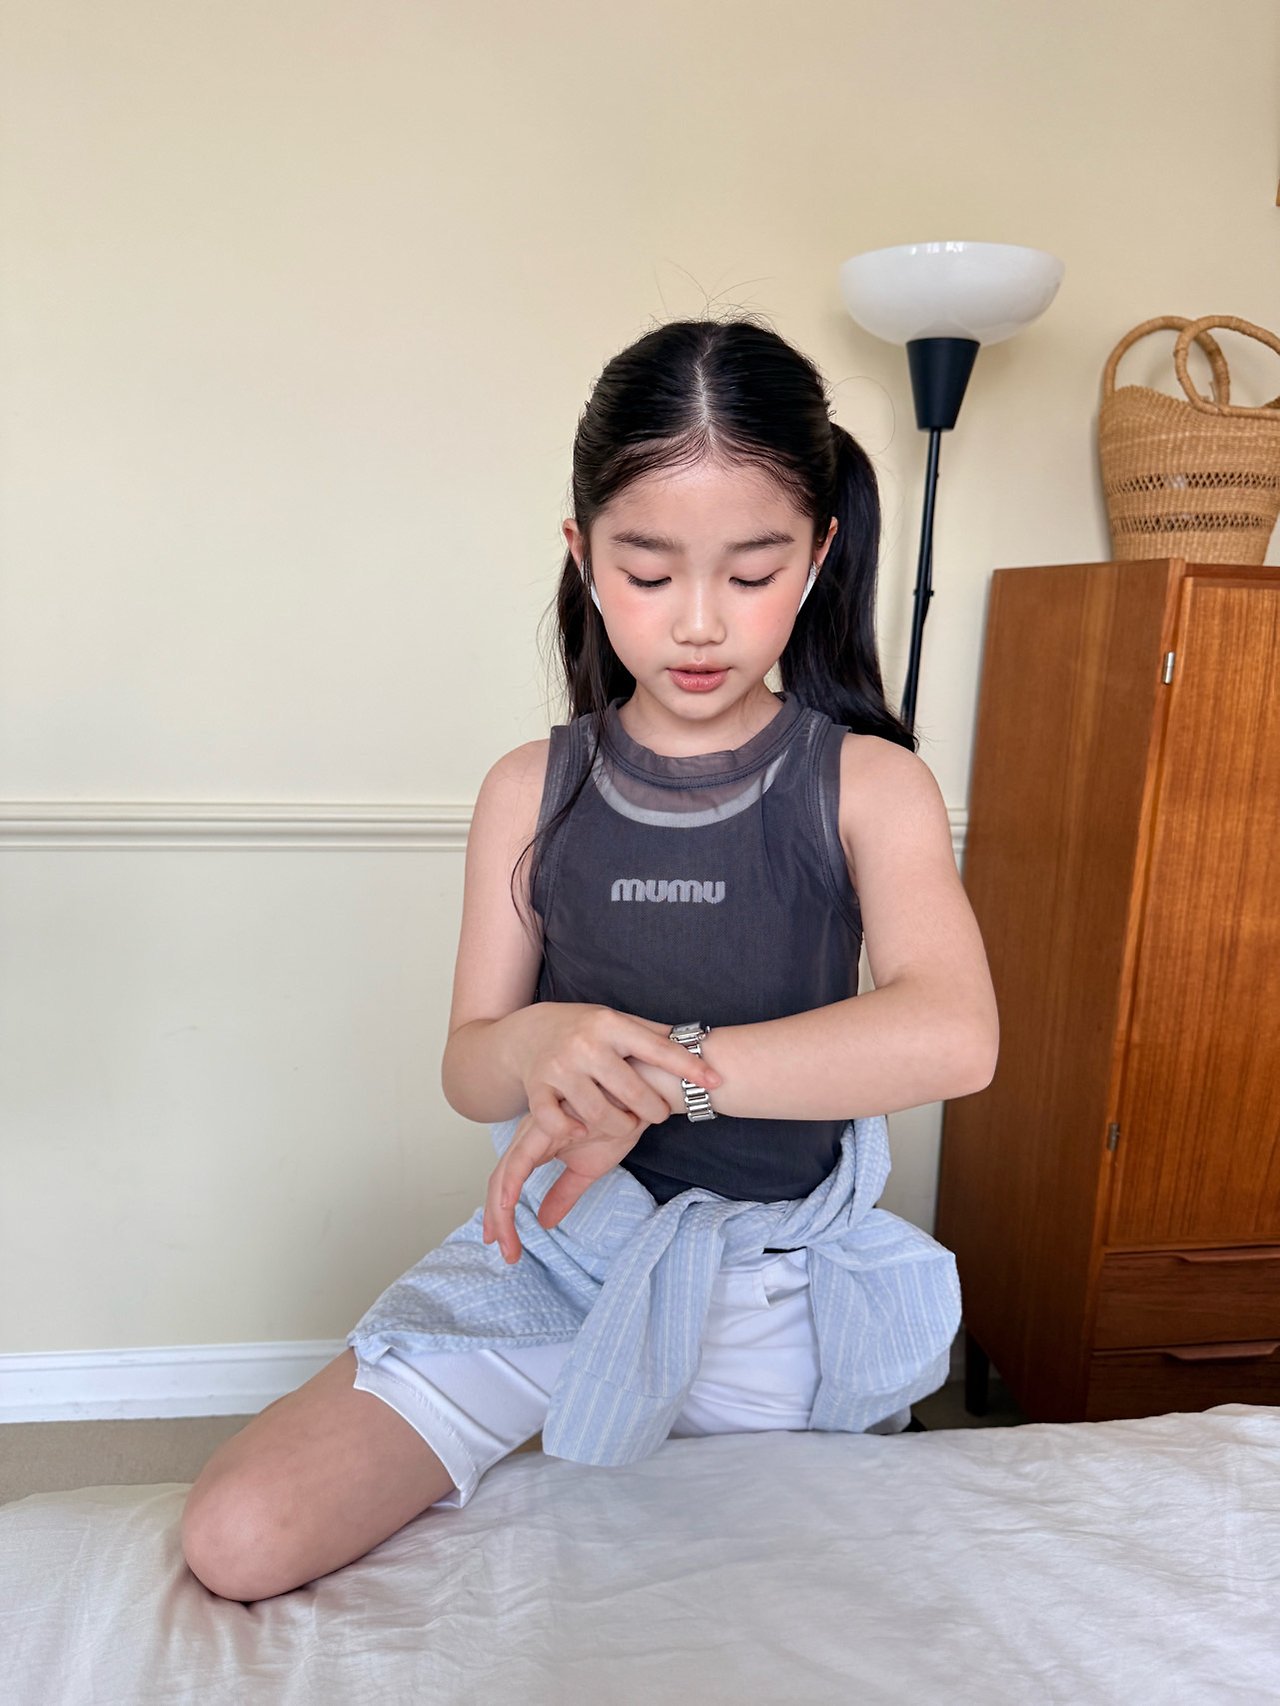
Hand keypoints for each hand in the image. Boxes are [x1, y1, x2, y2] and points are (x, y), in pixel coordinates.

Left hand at [481, 1054, 711, 1263]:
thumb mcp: (592, 1164)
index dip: (500, 1214)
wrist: (650, 1085)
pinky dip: (512, 1184)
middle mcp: (534, 1132)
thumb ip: (566, 1191)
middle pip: (500, 1178)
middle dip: (496, 1219)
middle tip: (502, 1252)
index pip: (511, 1179)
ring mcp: (540, 1125)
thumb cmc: (623, 1117)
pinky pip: (523, 1158)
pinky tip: (510, 1205)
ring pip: (506, 1172)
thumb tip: (544, 1221)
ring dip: (502, 1211)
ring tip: (508, 1243)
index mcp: (541, 1141)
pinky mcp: (551, 1121)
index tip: (502, 1247)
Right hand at [499, 1002, 719, 1148]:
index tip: (714, 1081)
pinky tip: (584, 1131)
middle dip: (653, 1108)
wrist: (530, 1032)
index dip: (688, 1067)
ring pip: (599, 1112)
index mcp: (611, 1024)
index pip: (658, 1048)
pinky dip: (571, 1130)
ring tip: (629, 1123)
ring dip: (621, 1126)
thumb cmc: (585, 1029)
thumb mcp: (618, 1022)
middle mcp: (585, 1045)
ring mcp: (559, 1067)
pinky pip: (555, 1120)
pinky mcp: (537, 1088)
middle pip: (631, 1089)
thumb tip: (700, 1039)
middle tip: (659, 1113)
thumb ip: (654, 1034)